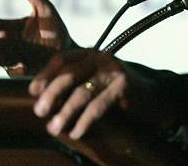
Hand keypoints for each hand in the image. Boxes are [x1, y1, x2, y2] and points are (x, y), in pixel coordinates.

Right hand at [0, 0, 77, 75]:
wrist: (69, 50)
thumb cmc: (53, 30)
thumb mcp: (44, 9)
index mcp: (9, 28)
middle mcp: (8, 44)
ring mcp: (15, 59)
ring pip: (0, 60)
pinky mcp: (27, 71)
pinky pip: (20, 72)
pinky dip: (19, 69)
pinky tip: (22, 66)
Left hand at [29, 49, 170, 138]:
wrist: (154, 98)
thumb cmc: (118, 92)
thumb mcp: (96, 81)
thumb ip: (75, 82)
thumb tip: (42, 99)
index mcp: (90, 54)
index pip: (62, 59)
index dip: (45, 74)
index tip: (32, 91)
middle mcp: (101, 58)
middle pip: (69, 74)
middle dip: (51, 93)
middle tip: (39, 111)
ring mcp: (113, 71)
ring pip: (82, 92)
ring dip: (65, 112)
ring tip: (54, 128)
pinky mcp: (124, 86)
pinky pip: (98, 106)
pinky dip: (84, 121)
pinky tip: (76, 132)